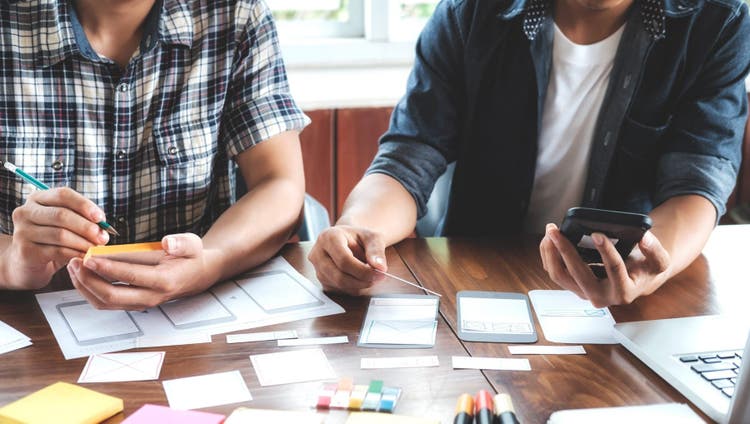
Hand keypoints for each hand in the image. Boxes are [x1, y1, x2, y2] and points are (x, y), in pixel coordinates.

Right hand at [2, 187, 108, 288]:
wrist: (28, 262)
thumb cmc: (52, 240)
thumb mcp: (66, 224)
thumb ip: (82, 218)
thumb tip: (103, 224)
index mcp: (37, 199)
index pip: (63, 194)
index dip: (84, 205)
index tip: (101, 218)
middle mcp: (25, 212)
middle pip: (61, 214)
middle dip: (87, 227)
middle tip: (103, 238)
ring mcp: (22, 231)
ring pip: (60, 234)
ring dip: (83, 242)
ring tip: (96, 249)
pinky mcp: (25, 251)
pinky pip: (57, 251)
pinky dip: (75, 253)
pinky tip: (85, 257)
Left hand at [67, 233, 217, 309]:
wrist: (197, 275)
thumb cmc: (191, 257)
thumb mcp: (192, 245)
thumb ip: (181, 243)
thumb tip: (167, 242)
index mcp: (164, 281)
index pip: (130, 277)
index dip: (107, 268)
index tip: (89, 257)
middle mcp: (151, 297)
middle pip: (111, 296)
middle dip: (88, 280)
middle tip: (75, 262)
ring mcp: (140, 303)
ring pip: (105, 303)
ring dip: (85, 287)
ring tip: (73, 267)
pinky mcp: (132, 304)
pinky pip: (106, 303)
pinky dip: (89, 291)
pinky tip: (81, 276)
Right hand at [308, 225, 386, 295]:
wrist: (349, 239)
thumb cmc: (359, 237)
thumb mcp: (372, 237)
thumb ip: (376, 251)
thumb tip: (380, 267)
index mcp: (329, 237)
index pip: (343, 260)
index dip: (362, 270)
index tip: (379, 273)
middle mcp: (318, 253)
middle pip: (339, 276)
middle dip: (362, 280)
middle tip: (378, 277)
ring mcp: (317, 268)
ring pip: (339, 285)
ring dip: (359, 285)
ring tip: (370, 275)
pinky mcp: (321, 280)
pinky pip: (339, 290)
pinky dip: (354, 288)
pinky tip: (360, 278)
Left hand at [539, 223, 670, 306]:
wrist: (634, 281)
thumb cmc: (644, 270)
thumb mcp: (659, 262)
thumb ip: (655, 250)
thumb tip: (645, 238)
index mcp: (623, 291)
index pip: (614, 269)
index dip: (606, 251)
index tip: (597, 233)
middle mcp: (601, 296)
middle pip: (578, 274)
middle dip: (565, 250)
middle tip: (556, 231)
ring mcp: (584, 292)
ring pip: (560, 276)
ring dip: (551, 253)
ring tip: (550, 233)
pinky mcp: (573, 286)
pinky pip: (556, 272)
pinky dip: (549, 255)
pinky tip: (550, 240)